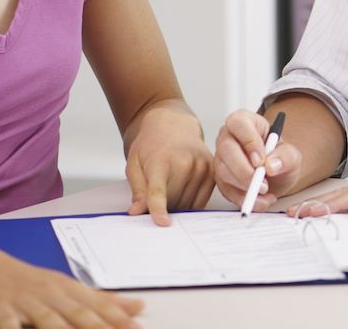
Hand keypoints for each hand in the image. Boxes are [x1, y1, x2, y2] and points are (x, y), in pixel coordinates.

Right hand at [0, 248, 142, 328]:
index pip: (99, 306)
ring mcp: (27, 302)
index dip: (119, 319)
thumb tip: (138, 307)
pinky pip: (9, 324)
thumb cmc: (33, 283)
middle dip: (100, 328)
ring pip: (49, 320)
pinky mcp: (1, 310)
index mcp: (70, 290)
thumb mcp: (69, 288)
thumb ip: (102, 300)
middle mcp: (52, 295)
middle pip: (79, 314)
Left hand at [125, 107, 214, 224]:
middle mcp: (185, 163)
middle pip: (174, 202)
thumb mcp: (134, 163)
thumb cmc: (152, 144)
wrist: (173, 125)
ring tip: (171, 189)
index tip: (162, 223)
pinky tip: (183, 190)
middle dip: (164, 207)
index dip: (159, 208)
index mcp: (161, 160)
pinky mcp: (213, 172)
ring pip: (189, 204)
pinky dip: (191, 203)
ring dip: (178, 206)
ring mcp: (201, 167)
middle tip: (156, 198)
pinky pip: (202, 201)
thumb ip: (137, 189)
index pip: (160, 190)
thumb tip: (137, 211)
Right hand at [213, 110, 303, 211]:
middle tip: (262, 183)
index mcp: (246, 122)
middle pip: (226, 148)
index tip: (261, 160)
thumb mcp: (292, 156)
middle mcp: (229, 137)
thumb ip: (286, 157)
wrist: (278, 177)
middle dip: (244, 169)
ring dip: (245, 186)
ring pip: (223, 170)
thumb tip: (272, 165)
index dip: (249, 141)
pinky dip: (243, 198)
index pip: (239, 123)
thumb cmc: (280, 158)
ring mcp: (222, 158)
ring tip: (265, 191)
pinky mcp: (220, 179)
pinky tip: (260, 200)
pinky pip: (225, 189)